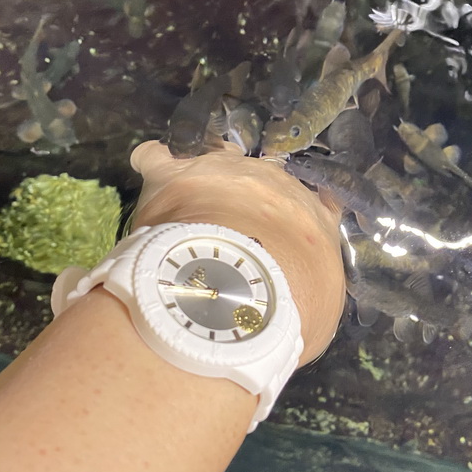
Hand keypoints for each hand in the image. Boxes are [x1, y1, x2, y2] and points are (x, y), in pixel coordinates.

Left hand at [130, 140, 344, 364]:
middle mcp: (274, 183)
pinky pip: (158, 157)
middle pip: (259, 183)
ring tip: (190, 208)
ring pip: (215, 162)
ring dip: (205, 181)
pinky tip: (152, 177)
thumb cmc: (289, 313)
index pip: (304, 207)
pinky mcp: (175, 175)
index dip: (287, 221)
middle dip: (244, 201)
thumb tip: (301, 295)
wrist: (241, 295)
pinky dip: (154, 165)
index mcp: (311, 218)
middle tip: (227, 234)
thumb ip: (313, 289)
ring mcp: (225, 171)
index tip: (275, 239)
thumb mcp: (320, 311)